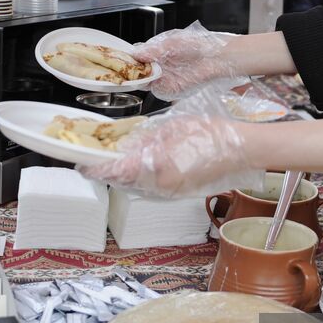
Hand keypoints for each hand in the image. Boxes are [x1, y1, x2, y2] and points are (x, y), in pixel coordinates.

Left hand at [79, 114, 257, 198]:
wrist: (240, 151)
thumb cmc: (211, 134)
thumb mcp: (171, 127)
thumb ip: (144, 138)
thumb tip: (122, 144)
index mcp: (156, 166)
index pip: (115, 171)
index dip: (95, 168)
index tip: (81, 163)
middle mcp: (159, 186)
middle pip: (121, 182)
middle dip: (106, 171)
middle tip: (95, 156)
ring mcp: (168, 193)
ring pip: (134, 187)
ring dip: (121, 176)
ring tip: (114, 159)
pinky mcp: (176, 195)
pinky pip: (149, 189)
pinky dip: (138, 179)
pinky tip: (139, 165)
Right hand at [133, 22, 238, 98]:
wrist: (217, 58)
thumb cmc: (198, 45)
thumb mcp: (172, 42)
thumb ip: (152, 49)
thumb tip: (136, 53)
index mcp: (158, 51)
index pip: (137, 56)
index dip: (128, 59)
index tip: (119, 59)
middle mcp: (160, 65)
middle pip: (138, 71)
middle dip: (130, 71)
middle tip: (123, 69)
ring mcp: (165, 78)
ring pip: (145, 82)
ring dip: (139, 80)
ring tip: (133, 75)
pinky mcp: (172, 89)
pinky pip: (157, 91)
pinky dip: (152, 88)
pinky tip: (147, 82)